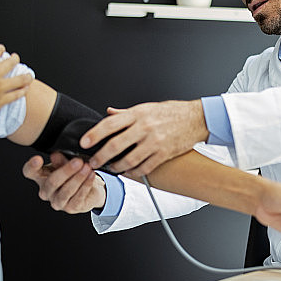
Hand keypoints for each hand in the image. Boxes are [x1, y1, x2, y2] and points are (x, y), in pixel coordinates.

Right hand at [0, 41, 32, 134]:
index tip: (0, 49)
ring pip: (18, 79)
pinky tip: (25, 91)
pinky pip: (15, 95)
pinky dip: (22, 92)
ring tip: (29, 75)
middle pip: (9, 63)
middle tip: (15, 57)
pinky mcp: (0, 101)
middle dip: (14, 59)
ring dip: (25, 76)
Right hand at [22, 152, 105, 212]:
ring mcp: (57, 202)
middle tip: (78, 161)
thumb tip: (56, 155)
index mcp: (41, 177)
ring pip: (66, 191)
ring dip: (78, 178)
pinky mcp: (70, 208)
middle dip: (66, 171)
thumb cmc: (73, 174)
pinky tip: (91, 176)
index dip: (31, 166)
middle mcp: (46, 191)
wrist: (90, 189)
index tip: (37, 158)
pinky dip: (85, 185)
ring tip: (87, 168)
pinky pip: (78, 197)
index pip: (29, 172)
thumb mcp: (67, 163)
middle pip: (52, 182)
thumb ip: (61, 160)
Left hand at [80, 100, 207, 176]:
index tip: (84, 143)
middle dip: (100, 156)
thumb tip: (109, 113)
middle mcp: (144, 127)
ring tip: (111, 168)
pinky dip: (133, 172)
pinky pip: (144, 167)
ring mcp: (154, 142)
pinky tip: (128, 172)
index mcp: (138, 114)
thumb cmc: (172, 112)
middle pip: (115, 145)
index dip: (94, 134)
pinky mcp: (163, 154)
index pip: (110, 124)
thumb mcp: (146, 107)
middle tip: (93, 162)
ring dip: (116, 167)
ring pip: (129, 160)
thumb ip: (126, 113)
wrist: (195, 118)